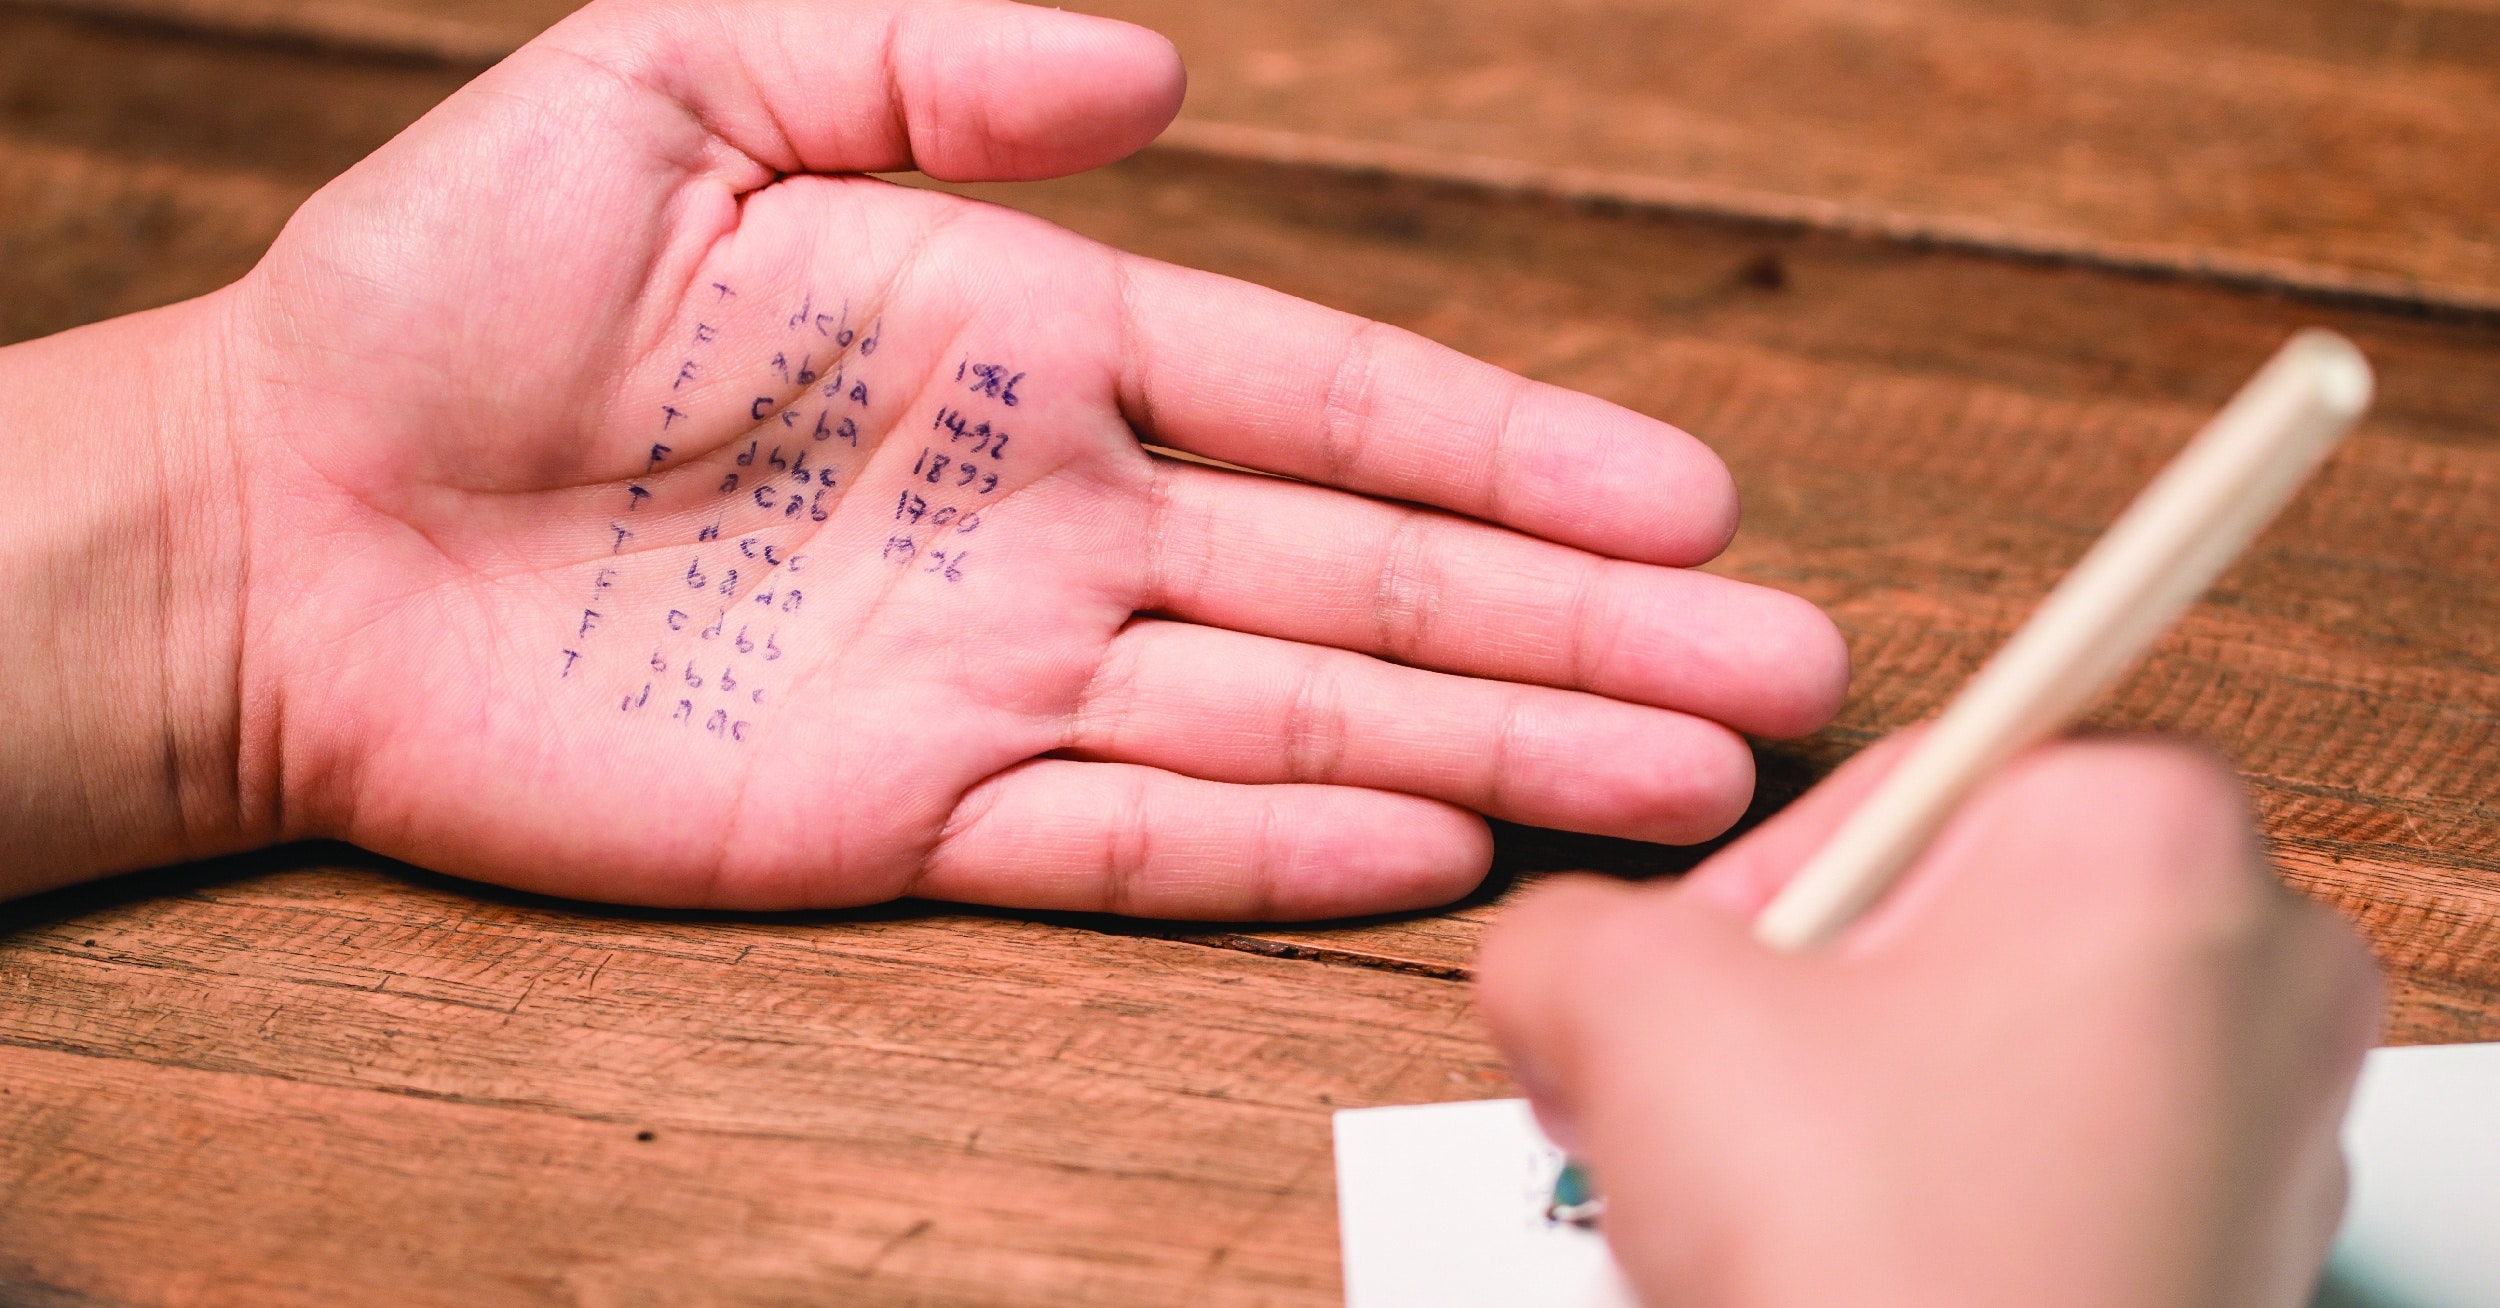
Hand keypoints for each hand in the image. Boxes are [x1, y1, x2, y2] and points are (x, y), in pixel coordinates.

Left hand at [4, 0, 1844, 911]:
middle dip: (1583, 627)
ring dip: (1497, 750)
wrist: (281, 517)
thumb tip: (1157, 73)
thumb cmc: (444, 287)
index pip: (1331, 397)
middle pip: (1374, 574)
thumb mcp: (676, 84)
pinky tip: (1439, 855)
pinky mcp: (903, 815)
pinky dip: (1283, 849)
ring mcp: (994, 673)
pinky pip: (1129, 836)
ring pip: (1298, 714)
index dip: (1517, 447)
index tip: (1685, 494)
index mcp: (1027, 337)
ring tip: (1682, 788)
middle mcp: (1053, 515)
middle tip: (1779, 676)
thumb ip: (918, 63)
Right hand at [1477, 738, 2382, 1306]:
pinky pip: (2044, 1159)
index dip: (1754, 875)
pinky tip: (1852, 1262)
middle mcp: (2252, 958)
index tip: (1696, 970)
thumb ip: (1557, 927)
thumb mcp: (1632, 1019)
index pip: (1901, 765)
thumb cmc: (1893, 1277)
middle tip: (1711, 1092)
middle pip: (1945, 908)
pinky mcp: (2234, 1245)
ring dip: (1845, 1104)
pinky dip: (1934, 1192)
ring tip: (1775, 1199)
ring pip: (1986, 1043)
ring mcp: (2261, 1119)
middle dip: (1790, 1001)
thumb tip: (1548, 955)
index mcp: (2145, 833)